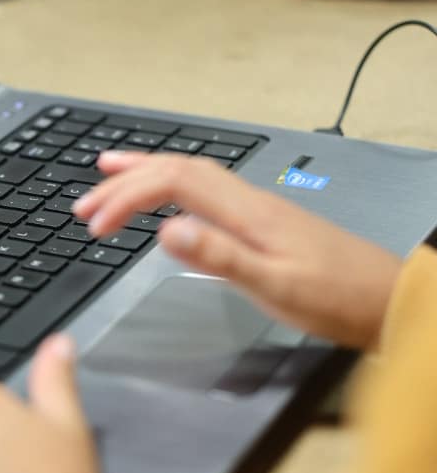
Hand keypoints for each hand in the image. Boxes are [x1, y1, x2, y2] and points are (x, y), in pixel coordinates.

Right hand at [81, 153, 402, 349]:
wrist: (389, 302)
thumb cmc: (337, 299)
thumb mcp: (275, 286)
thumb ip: (220, 257)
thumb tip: (166, 229)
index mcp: (247, 212)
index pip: (174, 183)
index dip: (127, 196)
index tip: (95, 225)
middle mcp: (250, 201)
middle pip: (177, 170)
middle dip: (125, 180)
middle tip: (83, 202)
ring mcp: (258, 209)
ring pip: (191, 175)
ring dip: (146, 175)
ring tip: (109, 177)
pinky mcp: (264, 223)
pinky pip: (206, 191)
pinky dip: (173, 188)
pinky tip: (168, 203)